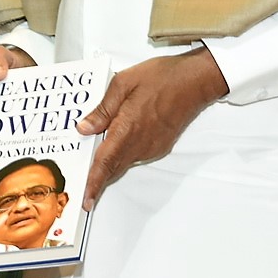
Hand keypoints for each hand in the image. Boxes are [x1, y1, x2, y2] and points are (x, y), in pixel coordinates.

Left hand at [77, 47, 227, 208]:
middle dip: (98, 180)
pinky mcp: (160, 145)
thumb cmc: (162, 78)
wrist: (194, 81)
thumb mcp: (122, 84)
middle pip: (114, 168)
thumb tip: (84, 128)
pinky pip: (136, 155)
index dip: (94, 183)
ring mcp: (152, 146)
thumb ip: (102, 109)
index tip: (87, 199)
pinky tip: (116, 142)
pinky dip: (123, 154)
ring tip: (93, 161)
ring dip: (110, 164)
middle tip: (83, 189)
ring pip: (124, 162)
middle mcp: (140, 143)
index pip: (105, 163)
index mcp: (127, 129)